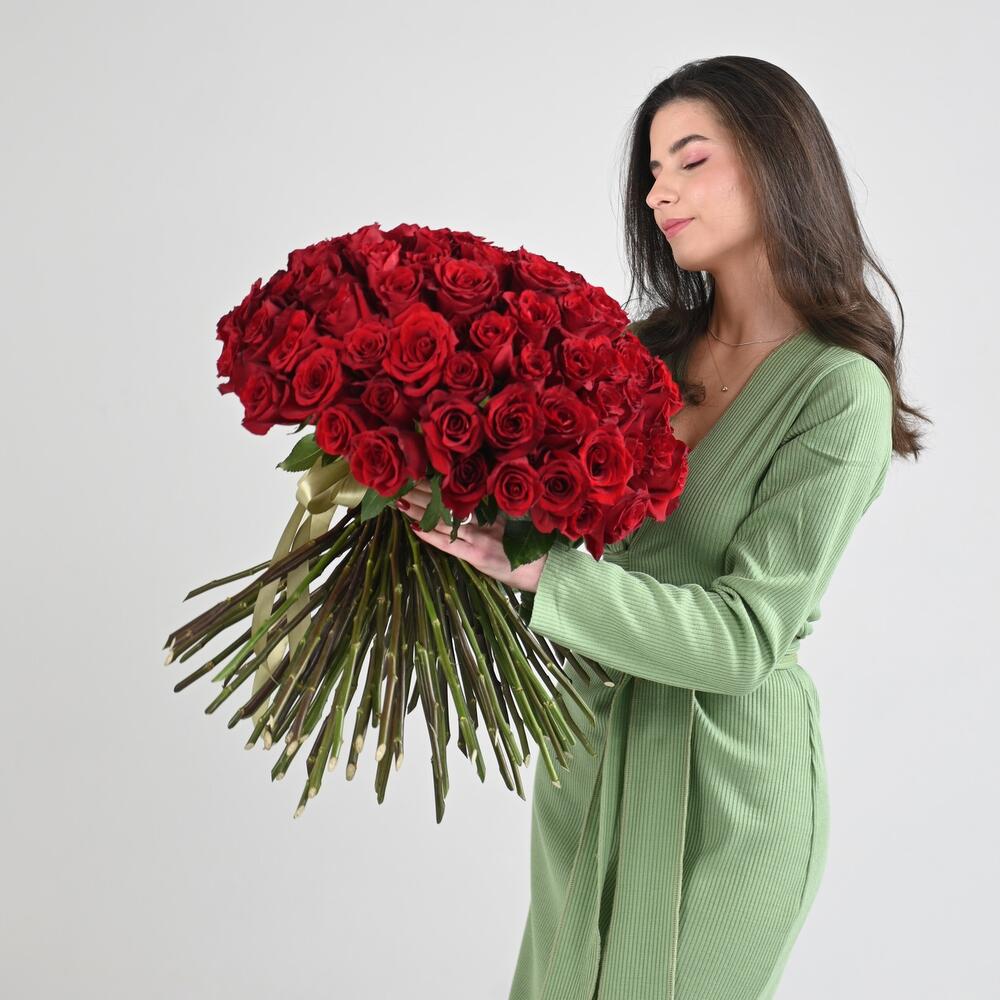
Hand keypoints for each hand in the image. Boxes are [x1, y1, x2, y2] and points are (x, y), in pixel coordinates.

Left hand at [394, 479, 546, 592]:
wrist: (547, 570)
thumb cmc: (535, 546)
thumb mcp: (518, 520)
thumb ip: (500, 506)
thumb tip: (484, 486)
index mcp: (493, 509)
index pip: (459, 492)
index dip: (439, 483)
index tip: (421, 471)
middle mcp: (484, 521)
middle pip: (448, 504)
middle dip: (424, 493)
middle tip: (403, 481)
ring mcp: (480, 538)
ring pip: (444, 521)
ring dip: (420, 511)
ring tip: (400, 500)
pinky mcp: (477, 556)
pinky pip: (449, 544)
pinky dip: (431, 536)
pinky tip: (414, 527)